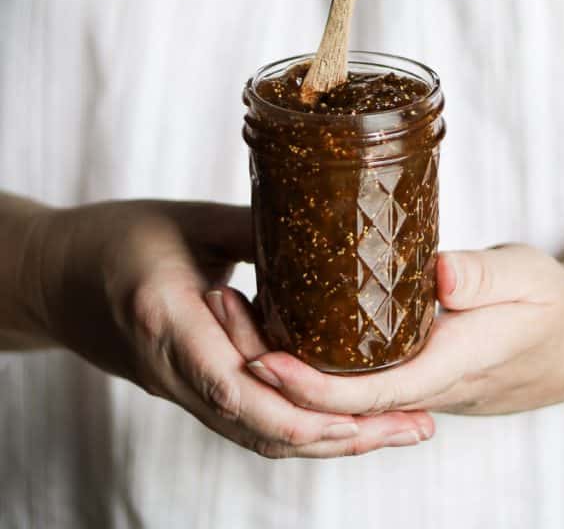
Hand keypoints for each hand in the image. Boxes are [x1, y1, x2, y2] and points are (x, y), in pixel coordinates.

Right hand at [29, 200, 431, 457]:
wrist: (55, 278)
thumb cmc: (115, 237)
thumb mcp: (188, 220)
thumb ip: (258, 230)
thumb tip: (333, 234)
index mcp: (166, 317)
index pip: (232, 384)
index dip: (297, 409)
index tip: (362, 415)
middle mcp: (173, 367)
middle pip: (257, 427)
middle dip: (338, 436)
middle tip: (412, 426)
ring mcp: (177, 388)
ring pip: (256, 435)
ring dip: (327, 439)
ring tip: (397, 428)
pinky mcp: (186, 390)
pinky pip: (245, 422)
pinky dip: (297, 427)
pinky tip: (342, 417)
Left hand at [245, 244, 563, 416]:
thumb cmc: (547, 307)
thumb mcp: (527, 279)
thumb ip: (484, 278)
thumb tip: (440, 275)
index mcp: (446, 367)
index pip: (366, 395)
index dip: (309, 386)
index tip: (261, 359)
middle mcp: (417, 386)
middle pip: (332, 400)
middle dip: (270, 370)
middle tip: (222, 308)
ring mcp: (407, 381)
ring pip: (331, 390)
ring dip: (275, 361)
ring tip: (230, 304)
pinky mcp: (401, 367)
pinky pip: (344, 375)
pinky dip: (301, 355)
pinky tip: (272, 318)